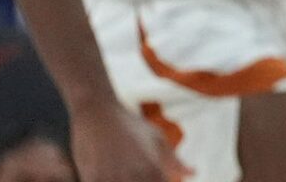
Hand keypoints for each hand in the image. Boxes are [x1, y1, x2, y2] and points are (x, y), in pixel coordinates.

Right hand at [71, 100, 188, 181]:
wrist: (97, 111)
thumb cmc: (130, 125)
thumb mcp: (156, 139)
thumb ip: (175, 161)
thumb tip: (193, 173)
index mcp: (154, 170)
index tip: (156, 176)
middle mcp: (135, 177)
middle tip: (137, 172)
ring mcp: (111, 180)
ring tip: (122, 173)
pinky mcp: (92, 180)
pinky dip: (108, 181)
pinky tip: (110, 175)